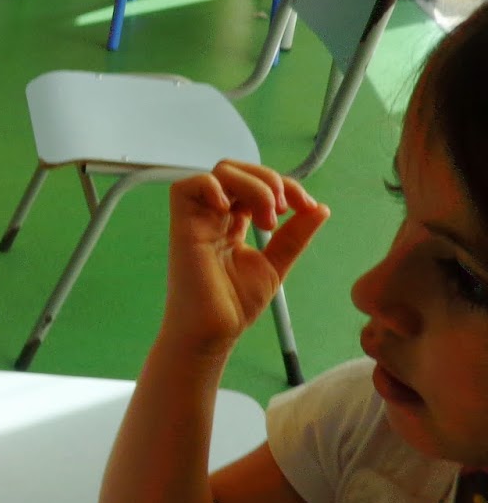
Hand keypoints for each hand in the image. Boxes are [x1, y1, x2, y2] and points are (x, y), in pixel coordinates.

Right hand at [162, 161, 328, 355]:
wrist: (215, 332)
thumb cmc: (234, 304)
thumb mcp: (276, 264)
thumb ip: (295, 236)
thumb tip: (320, 208)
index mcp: (232, 222)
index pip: (255, 184)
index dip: (285, 186)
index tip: (307, 206)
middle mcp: (214, 216)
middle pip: (237, 170)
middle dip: (270, 180)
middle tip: (285, 210)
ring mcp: (197, 220)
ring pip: (220, 173)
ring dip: (252, 185)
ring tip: (268, 217)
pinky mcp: (183, 227)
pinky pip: (186, 187)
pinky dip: (212, 187)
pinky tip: (232, 210)